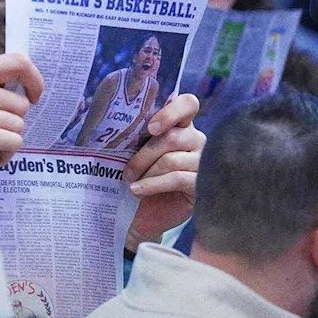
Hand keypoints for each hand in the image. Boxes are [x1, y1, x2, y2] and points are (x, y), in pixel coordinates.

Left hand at [124, 93, 203, 250]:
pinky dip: (153, 184)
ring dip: (146, 170)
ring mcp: (201, 163)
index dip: (171, 111)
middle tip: (126, 169)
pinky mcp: (201, 185)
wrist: (137, 213)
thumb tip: (115, 119)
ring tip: (129, 181)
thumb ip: (135, 133)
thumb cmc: (135, 176)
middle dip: (144, 153)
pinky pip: (178, 179)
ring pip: (173, 159)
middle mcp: (195, 140)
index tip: (150, 127)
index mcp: (180, 125)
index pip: (187, 104)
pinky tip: (137, 190)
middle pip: (174, 137)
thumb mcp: (132, 151)